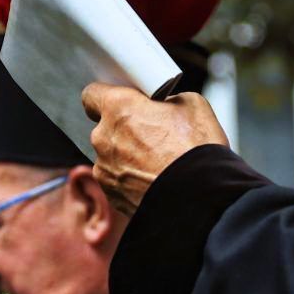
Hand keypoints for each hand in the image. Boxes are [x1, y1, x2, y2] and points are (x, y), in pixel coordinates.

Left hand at [81, 85, 228, 219]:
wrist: (201, 199)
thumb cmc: (197, 150)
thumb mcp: (192, 103)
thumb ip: (166, 99)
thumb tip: (162, 105)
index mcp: (118, 108)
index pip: (91, 94)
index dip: (107, 96)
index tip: (120, 101)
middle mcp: (103, 137)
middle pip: (104, 127)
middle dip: (124, 128)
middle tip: (153, 134)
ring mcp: (104, 169)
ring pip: (110, 155)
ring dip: (127, 155)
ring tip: (158, 162)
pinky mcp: (111, 194)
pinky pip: (116, 179)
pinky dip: (130, 178)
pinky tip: (155, 180)